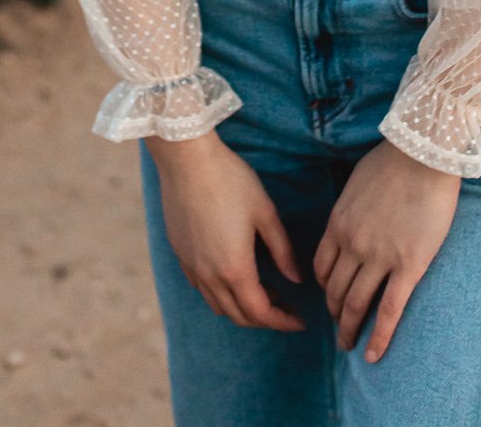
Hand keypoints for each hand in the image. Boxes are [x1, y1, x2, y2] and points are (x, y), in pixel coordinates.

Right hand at [146, 131, 304, 331]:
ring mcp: (192, 267)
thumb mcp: (264, 212)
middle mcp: (210, 276)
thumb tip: (296, 278)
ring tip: (264, 291)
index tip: (301, 321)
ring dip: (242, 309)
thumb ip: (282, 249)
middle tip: (287, 307)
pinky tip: (233, 275)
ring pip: (218, 306)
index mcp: (235, 269)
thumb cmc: (230, 180)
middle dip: (266, 319)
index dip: (284, 321)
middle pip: (239, 316)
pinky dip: (221, 295)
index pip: (262, 313)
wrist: (186, 159)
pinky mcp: (180, 255)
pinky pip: (202, 289)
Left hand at [312, 141, 459, 362]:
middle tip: (340, 330)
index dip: (325, 288)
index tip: (331, 299)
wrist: (422, 154)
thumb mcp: (357, 182)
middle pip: (336, 291)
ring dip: (349, 330)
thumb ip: (351, 207)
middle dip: (335, 315)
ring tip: (350, 346)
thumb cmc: (393, 160)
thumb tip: (353, 217)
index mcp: (338, 224)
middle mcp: (352, 245)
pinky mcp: (407, 267)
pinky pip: (388, 311)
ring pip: (356, 305)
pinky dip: (379, 337)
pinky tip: (373, 355)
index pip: (322, 268)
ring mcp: (378, 258)